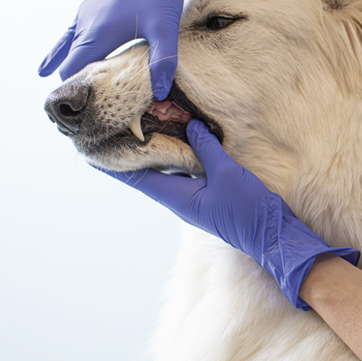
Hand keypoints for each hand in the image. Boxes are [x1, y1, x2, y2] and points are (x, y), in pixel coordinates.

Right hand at [38, 0, 224, 99]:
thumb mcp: (165, 30)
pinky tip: (69, 45)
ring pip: (68, 41)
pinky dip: (69, 41)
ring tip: (48, 73)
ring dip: (63, 57)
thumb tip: (161, 91)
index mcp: (98, 32)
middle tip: (62, 100)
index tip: (69, 108)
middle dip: (67, 78)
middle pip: (69, 58)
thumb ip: (163, 62)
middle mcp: (87, 21)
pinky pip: (76, 28)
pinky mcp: (96, 2)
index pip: (73, 68)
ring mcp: (89, 10)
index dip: (71, 89)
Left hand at [99, 120, 359, 309]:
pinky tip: (181, 137)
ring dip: (154, 151)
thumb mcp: (227, 174)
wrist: (272, 236)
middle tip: (114, 127)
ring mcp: (193, 197)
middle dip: (129, 152)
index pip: (135, 177)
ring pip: (166, 170)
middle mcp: (179, 198)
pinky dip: (177, 153)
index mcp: (177, 196)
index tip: (88, 148)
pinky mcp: (208, 194)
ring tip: (143, 126)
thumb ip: (207, 148)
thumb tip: (189, 124)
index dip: (112, 163)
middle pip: (146, 172)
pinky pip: (185, 170)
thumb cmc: (248, 211)